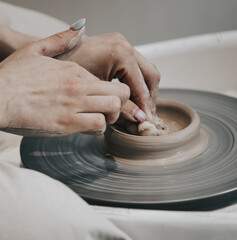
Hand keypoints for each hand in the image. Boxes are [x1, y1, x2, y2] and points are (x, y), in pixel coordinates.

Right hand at [0, 21, 129, 136]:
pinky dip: (98, 127)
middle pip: (120, 93)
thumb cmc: (14, 76)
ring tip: (102, 118)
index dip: (112, 91)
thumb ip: (61, 40)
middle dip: (121, 102)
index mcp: (75, 70)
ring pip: (113, 109)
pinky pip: (97, 126)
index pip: (110, 81)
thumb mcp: (36, 49)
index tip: (104, 98)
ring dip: (111, 117)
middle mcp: (79, 85)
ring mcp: (74, 104)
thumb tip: (81, 28)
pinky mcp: (67, 123)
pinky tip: (88, 126)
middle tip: (111, 108)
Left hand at [57, 32, 159, 122]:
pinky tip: (131, 97)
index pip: (142, 86)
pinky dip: (137, 83)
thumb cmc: (65, 74)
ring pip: (146, 71)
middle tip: (146, 117)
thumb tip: (139, 119)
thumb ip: (121, 106)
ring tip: (140, 110)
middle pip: (152, 75)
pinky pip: (136, 68)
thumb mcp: (96, 93)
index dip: (145, 107)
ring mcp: (122, 44)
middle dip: (150, 98)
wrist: (49, 57)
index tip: (147, 123)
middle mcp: (125, 45)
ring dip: (145, 91)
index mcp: (121, 54)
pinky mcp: (117, 48)